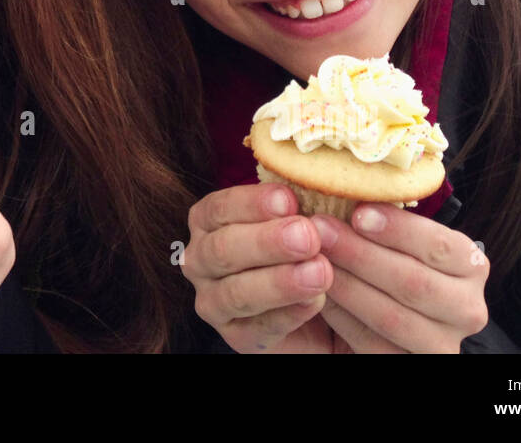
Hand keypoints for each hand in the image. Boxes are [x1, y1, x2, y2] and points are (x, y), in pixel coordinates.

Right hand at [183, 183, 337, 352]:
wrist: (319, 310)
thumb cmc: (302, 249)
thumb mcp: (298, 220)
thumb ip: (297, 206)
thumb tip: (315, 182)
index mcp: (208, 221)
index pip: (220, 207)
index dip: (252, 203)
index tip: (289, 199)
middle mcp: (200, 260)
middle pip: (223, 249)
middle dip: (266, 242)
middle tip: (308, 236)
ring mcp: (213, 302)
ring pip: (236, 292)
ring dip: (279, 282)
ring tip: (320, 272)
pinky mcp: (236, 338)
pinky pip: (258, 329)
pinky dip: (288, 314)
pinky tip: (316, 301)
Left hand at [313, 205, 488, 352]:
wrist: (394, 314)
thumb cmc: (394, 259)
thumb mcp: (403, 237)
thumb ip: (386, 216)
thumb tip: (349, 181)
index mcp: (471, 265)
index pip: (439, 245)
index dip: (398, 229)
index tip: (357, 212)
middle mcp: (468, 308)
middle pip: (413, 282)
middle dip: (360, 254)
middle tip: (319, 230)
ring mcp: (443, 344)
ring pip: (392, 317)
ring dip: (346, 286)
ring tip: (312, 259)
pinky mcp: (415, 365)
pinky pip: (374, 344)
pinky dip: (343, 318)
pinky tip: (318, 294)